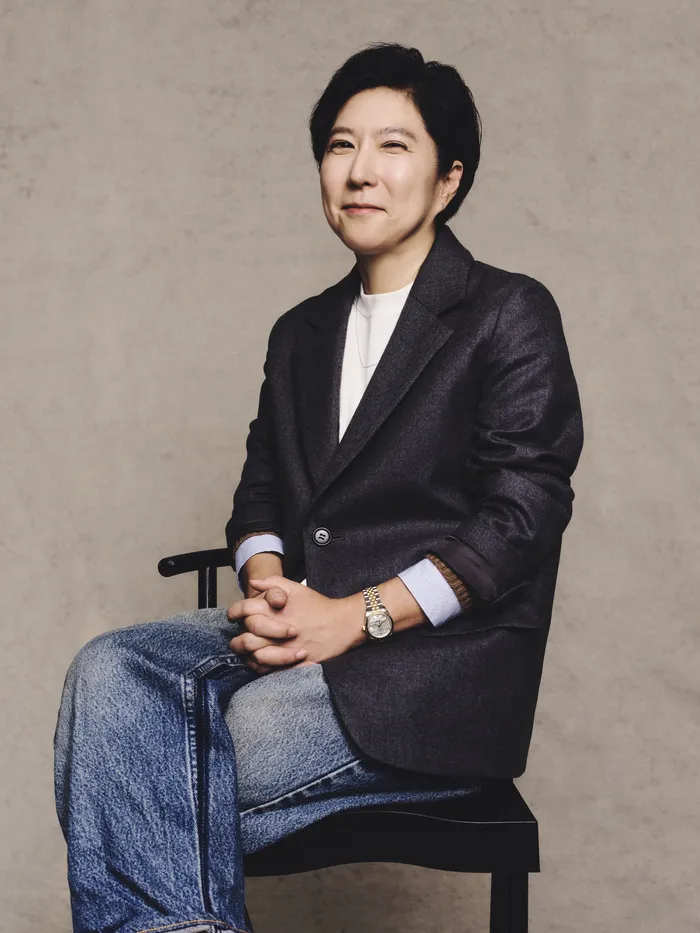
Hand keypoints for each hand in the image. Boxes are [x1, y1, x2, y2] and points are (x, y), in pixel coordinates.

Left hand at [228, 575, 362, 673]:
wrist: (343, 624)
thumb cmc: (319, 606)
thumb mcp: (296, 588)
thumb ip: (272, 582)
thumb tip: (252, 583)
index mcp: (275, 609)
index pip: (243, 611)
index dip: (234, 613)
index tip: (233, 617)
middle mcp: (277, 629)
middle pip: (244, 639)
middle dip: (238, 640)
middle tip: (239, 639)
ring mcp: (284, 649)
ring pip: (254, 657)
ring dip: (248, 656)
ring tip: (249, 653)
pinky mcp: (292, 663)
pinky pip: (268, 670)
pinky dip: (261, 668)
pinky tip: (261, 662)